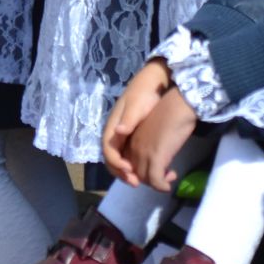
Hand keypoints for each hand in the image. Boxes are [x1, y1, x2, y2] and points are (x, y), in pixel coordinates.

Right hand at [104, 58, 173, 185]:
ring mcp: (124, 136)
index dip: (117, 163)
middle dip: (122, 173)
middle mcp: (115, 134)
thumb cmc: (145, 92)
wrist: (154, 81)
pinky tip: (148, 170)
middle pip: (112, 160)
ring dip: (128, 172)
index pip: (108, 151)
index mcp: (113, 126)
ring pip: (120, 160)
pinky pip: (129, 156)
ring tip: (143, 181)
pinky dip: (135, 166)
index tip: (130, 170)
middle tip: (136, 182)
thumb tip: (119, 131)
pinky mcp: (133, 137)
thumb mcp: (137, 104)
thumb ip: (129, 119)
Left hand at [129, 87, 199, 191]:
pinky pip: (156, 181)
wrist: (178, 105)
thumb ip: (148, 142)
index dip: (139, 170)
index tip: (154, 169)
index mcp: (130, 139)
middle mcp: (133, 147)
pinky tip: (169, 184)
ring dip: (157, 182)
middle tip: (166, 174)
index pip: (128, 163)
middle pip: (136, 172)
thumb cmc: (168, 113)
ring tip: (171, 175)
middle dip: (149, 178)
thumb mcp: (153, 130)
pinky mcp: (156, 157)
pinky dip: (162, 186)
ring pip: (145, 179)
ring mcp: (144, 153)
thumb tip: (155, 154)